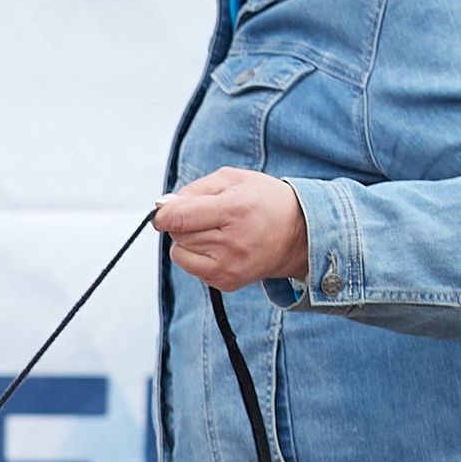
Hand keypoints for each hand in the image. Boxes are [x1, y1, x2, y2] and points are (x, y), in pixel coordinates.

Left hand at [154, 170, 307, 292]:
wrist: (297, 235)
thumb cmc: (263, 201)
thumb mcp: (233, 179)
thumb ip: (195, 189)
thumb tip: (164, 206)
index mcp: (233, 209)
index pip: (179, 218)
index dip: (164, 214)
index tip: (164, 210)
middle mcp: (231, 241)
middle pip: (178, 235)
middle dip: (182, 223)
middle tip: (205, 216)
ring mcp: (228, 266)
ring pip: (180, 254)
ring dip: (188, 241)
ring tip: (213, 232)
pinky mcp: (226, 282)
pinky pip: (192, 268)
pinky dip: (197, 257)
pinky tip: (219, 247)